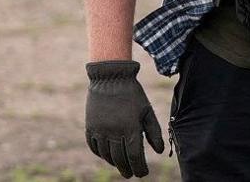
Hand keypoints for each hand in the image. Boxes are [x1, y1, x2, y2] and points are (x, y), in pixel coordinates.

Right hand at [85, 60, 165, 177]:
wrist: (111, 78)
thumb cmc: (133, 94)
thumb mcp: (147, 111)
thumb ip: (154, 132)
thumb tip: (159, 151)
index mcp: (130, 128)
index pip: (135, 156)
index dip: (139, 168)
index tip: (143, 174)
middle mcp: (113, 131)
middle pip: (120, 159)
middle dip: (127, 169)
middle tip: (131, 174)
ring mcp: (100, 130)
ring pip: (106, 155)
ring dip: (114, 163)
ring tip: (121, 165)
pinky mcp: (90, 126)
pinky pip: (94, 147)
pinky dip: (101, 154)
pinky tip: (107, 155)